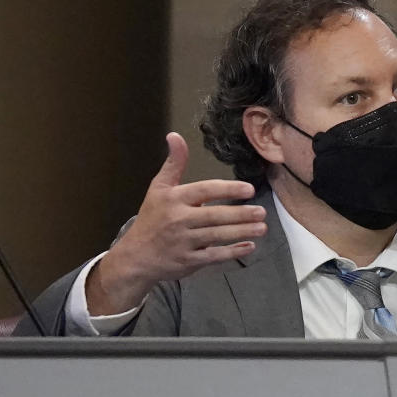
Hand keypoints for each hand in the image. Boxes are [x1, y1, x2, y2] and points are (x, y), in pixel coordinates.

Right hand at [85, 132, 265, 314]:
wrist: (135, 257)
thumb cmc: (152, 218)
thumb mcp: (159, 188)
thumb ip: (174, 163)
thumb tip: (175, 135)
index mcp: (174, 199)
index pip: (204, 190)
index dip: (228, 189)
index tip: (249, 189)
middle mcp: (179, 220)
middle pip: (214, 216)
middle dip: (240, 214)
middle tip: (262, 211)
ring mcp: (184, 242)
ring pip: (217, 236)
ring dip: (242, 232)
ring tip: (261, 227)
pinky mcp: (188, 261)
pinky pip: (214, 256)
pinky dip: (233, 252)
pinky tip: (249, 246)